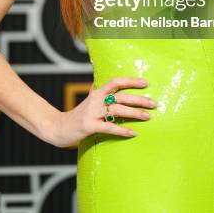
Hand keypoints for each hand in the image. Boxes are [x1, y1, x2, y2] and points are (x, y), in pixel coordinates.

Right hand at [41, 76, 156, 147]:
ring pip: (117, 111)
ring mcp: (92, 113)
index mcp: (97, 92)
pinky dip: (121, 130)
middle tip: (154, 103)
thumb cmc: (77, 115)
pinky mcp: (88, 126)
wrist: (58, 128)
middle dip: (139, 99)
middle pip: (121, 97)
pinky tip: (133, 133)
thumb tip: (101, 81)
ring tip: (148, 117)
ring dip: (134, 114)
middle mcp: (95, 100)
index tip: (146, 83)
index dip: (131, 81)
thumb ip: (96, 91)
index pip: (116, 82)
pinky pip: (108, 128)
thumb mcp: (88, 100)